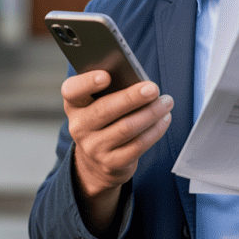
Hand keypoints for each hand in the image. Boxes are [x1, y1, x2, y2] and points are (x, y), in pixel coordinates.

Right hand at [62, 70, 173, 236]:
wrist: (97, 160)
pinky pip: (137, 145)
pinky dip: (155, 130)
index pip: (72, 91)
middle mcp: (78, 126)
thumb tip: (140, 82)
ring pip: (126, 128)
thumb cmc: (104, 119)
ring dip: (150, 113)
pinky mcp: (111, 163)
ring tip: (166, 102)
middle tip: (153, 88)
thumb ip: (112, 89)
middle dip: (132, 98)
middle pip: (105, 110)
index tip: (106, 76)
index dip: (87, 82)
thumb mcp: (98, 102)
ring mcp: (93, 148)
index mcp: (74, 104)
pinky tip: (164, 119)